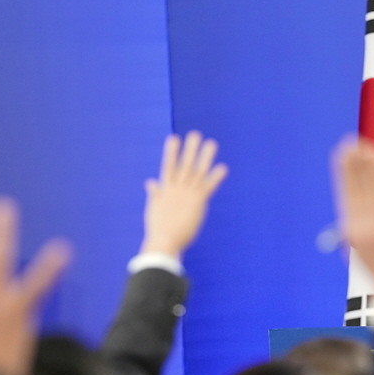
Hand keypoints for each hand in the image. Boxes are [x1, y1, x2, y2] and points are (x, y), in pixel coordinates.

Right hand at [140, 131, 228, 258]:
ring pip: (197, 171)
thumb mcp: (154, 207)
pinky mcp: (197, 202)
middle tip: (195, 134)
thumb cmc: (158, 228)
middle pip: (184, 164)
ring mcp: (187, 194)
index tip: (173, 138)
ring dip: (205, 156)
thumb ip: (155, 193)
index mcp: (165, 189)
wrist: (163, 240)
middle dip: (190, 149)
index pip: (168, 166)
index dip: (171, 152)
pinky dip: (216, 177)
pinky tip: (223, 168)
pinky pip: (208, 186)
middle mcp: (176, 188)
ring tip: (211, 143)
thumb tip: (150, 182)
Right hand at [332, 137, 373, 293]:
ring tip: (369, 149)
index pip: (347, 193)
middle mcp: (367, 226)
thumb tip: (354, 194)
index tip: (342, 153)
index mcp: (352, 230)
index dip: (345, 172)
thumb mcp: (359, 246)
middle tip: (353, 143)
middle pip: (362, 187)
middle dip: (357, 163)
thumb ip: (355, 223)